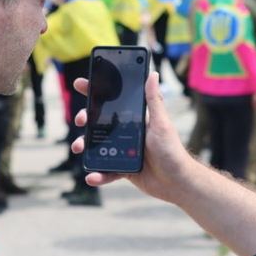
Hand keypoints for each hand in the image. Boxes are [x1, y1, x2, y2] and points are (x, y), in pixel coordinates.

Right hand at [71, 72, 195, 202]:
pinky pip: (106, 171)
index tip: (81, 84)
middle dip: (86, 119)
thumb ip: (154, 101)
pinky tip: (92, 177)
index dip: (97, 93)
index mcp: (135, 120)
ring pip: (98, 147)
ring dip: (85, 146)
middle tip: (80, 119)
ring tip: (78, 147)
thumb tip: (153, 74)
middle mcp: (127, 134)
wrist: (177, 181)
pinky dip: (98, 175)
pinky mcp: (123, 170)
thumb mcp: (161, 123)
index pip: (114, 103)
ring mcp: (123, 152)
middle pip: (100, 123)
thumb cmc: (172, 150)